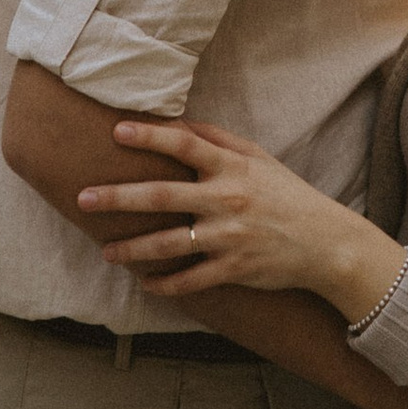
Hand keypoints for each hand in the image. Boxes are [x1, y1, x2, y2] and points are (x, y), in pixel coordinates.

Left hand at [80, 119, 399, 321]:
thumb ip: (217, 139)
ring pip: (169, 244)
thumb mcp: (257, 157)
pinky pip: (190, 281)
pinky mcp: (233, 270)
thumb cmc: (285, 193)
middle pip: (163, 196)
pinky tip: (144, 283)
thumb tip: (175, 123)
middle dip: (118, 197)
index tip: (117, 131)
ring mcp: (229, 238)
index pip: (186, 144)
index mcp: (232, 167)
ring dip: (132, 248)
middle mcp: (227, 200)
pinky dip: (165, 284)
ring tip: (105, 251)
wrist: (324, 242)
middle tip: (83, 197)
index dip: (151, 136)